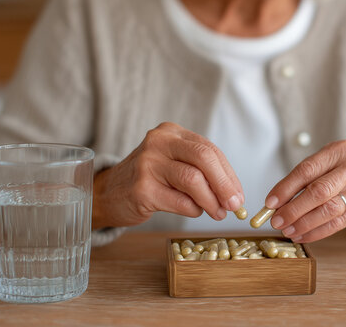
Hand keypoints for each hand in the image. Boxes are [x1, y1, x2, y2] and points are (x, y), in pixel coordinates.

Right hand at [92, 122, 243, 228]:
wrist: (107, 193)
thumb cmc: (148, 180)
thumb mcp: (173, 164)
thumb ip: (202, 172)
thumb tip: (234, 195)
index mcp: (171, 132)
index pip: (209, 149)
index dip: (229, 174)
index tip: (238, 195)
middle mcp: (158, 142)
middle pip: (204, 158)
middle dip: (225, 184)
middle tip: (235, 205)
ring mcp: (148, 164)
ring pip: (193, 180)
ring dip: (211, 201)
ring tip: (218, 213)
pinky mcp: (142, 189)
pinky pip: (180, 202)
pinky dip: (194, 210)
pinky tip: (194, 212)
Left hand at [265, 140, 345, 242]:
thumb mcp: (331, 162)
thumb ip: (307, 178)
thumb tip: (277, 201)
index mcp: (339, 150)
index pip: (307, 169)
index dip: (286, 187)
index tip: (270, 202)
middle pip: (318, 192)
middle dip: (293, 209)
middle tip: (277, 220)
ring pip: (328, 210)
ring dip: (304, 224)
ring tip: (288, 230)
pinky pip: (338, 223)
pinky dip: (317, 232)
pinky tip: (303, 235)